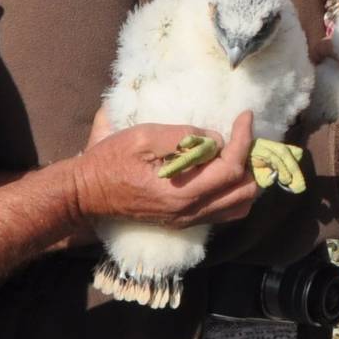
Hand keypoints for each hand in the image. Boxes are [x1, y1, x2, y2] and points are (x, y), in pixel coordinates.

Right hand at [73, 111, 259, 227]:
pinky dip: (235, 191)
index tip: (245, 116)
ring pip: (240, 206)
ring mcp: (189, 220)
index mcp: (182, 193)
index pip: (231, 169)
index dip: (244, 140)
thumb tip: (215, 138)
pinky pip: (226, 211)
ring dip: (247, 179)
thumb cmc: (110, 160)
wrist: (86, 193)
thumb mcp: (143, 137)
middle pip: (245, 192)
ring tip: (240, 152)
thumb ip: (183, 136)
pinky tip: (226, 170)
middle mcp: (191, 212)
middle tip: (245, 135)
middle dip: (252, 161)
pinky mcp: (185, 221)